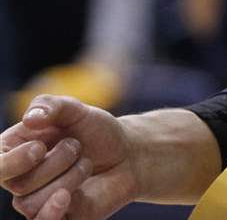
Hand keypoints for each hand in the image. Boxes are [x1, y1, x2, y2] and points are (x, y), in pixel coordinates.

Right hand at [1, 96, 138, 219]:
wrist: (128, 153)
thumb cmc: (95, 130)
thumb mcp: (75, 110)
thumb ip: (51, 106)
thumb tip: (31, 118)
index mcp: (14, 152)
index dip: (11, 163)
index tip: (39, 148)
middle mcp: (20, 180)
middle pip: (19, 184)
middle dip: (56, 161)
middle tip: (77, 146)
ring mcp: (38, 202)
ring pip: (32, 204)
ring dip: (69, 177)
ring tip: (86, 163)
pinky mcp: (59, 218)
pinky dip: (52, 213)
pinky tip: (69, 196)